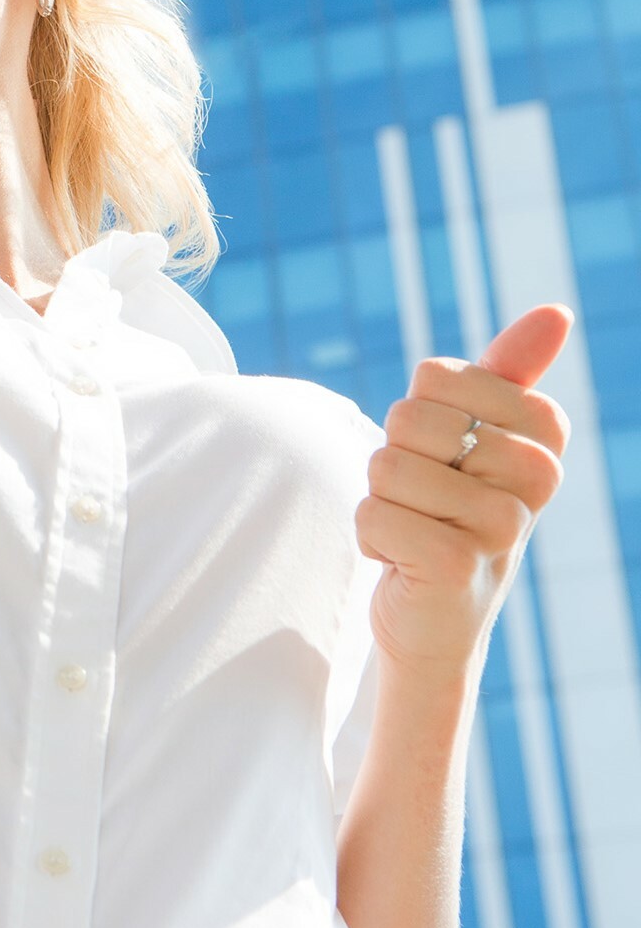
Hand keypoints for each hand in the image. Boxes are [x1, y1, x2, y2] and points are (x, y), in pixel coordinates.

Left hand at [359, 306, 570, 680]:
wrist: (439, 615)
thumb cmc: (453, 512)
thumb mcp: (481, 435)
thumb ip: (509, 372)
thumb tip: (556, 312)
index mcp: (544, 434)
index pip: (434, 375)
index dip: (418, 413)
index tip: (448, 459)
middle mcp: (537, 477)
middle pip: (408, 418)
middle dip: (395, 459)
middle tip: (428, 502)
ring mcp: (502, 525)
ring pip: (385, 466)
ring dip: (381, 501)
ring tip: (418, 530)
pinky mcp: (457, 566)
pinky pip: (372, 515)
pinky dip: (370, 538)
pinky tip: (406, 563)